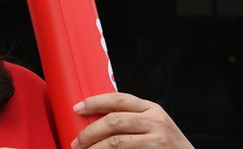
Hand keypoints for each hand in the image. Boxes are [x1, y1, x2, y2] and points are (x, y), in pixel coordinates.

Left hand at [71, 92, 193, 148]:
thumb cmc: (165, 145)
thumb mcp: (152, 126)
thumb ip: (129, 119)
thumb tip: (94, 120)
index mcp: (150, 107)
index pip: (117, 98)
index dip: (94, 102)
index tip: (77, 108)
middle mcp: (155, 119)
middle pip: (113, 120)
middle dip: (90, 132)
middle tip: (77, 142)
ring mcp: (158, 136)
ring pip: (117, 140)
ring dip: (96, 147)